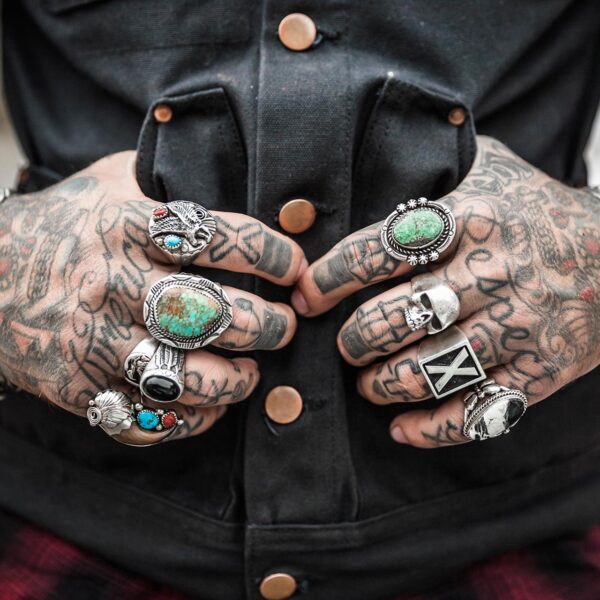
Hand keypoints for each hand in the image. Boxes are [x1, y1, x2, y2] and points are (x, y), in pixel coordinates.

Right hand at [0, 152, 305, 444]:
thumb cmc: (62, 225)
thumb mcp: (109, 179)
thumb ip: (166, 175)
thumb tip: (232, 165)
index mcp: (127, 225)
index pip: (222, 239)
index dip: (274, 256)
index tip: (296, 268)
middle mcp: (114, 285)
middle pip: (214, 315)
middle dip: (270, 326)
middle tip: (285, 325)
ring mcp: (94, 342)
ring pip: (188, 377)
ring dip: (237, 382)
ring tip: (252, 372)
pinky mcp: (78, 388)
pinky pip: (148, 420)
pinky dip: (191, 420)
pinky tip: (210, 405)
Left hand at [293, 136, 599, 447]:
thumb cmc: (539, 210)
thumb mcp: (494, 169)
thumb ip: (440, 161)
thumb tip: (383, 139)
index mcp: (469, 219)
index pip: (376, 252)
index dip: (328, 279)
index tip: (305, 296)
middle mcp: (490, 273)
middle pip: (394, 318)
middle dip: (353, 340)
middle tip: (344, 345)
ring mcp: (518, 327)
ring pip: (427, 369)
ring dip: (382, 384)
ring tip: (369, 382)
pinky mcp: (541, 372)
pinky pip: (477, 413)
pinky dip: (431, 428)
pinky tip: (402, 427)